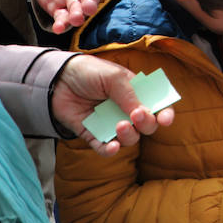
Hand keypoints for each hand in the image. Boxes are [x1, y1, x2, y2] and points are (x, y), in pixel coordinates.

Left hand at [50, 55, 175, 155]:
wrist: (57, 79)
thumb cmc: (89, 72)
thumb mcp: (113, 77)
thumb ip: (129, 94)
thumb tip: (143, 112)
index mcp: (136, 93)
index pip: (158, 106)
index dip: (165, 113)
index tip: (165, 119)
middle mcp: (126, 110)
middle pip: (147, 125)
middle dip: (147, 124)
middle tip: (136, 116)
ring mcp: (110, 123)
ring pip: (129, 138)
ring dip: (129, 136)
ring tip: (119, 126)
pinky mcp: (93, 134)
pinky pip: (104, 147)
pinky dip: (110, 150)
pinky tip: (112, 147)